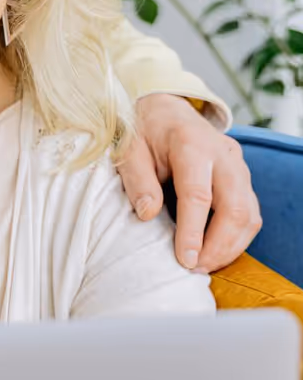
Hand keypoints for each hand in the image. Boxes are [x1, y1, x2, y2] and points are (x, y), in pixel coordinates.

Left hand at [118, 94, 260, 272]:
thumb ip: (137, 180)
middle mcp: (222, 154)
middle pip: (236, 208)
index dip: (193, 231)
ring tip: (203, 266)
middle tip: (195, 269)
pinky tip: (215, 251)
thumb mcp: (129, 150)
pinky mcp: (242, 177)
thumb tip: (147, 215)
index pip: (198, 194)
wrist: (165, 110)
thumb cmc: (144, 132)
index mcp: (191, 144)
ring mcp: (237, 165)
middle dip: (219, 246)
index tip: (185, 259)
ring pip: (250, 214)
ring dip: (231, 246)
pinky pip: (251, 213)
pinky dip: (237, 237)